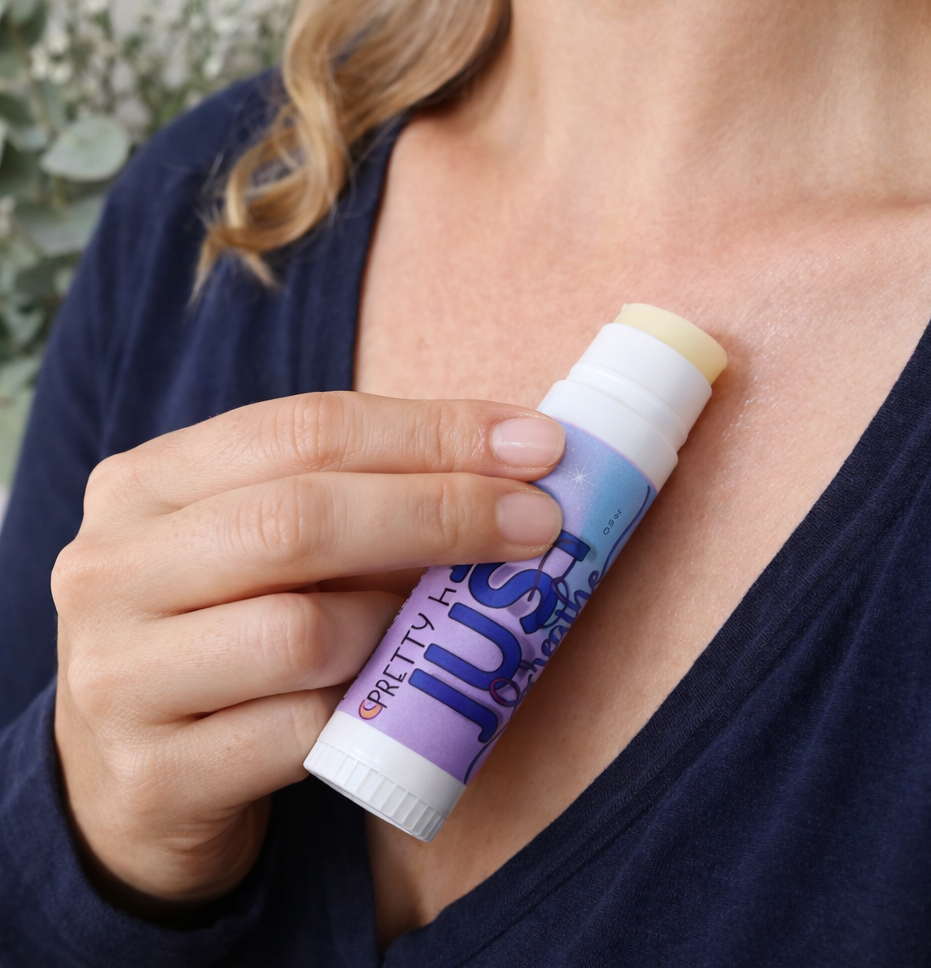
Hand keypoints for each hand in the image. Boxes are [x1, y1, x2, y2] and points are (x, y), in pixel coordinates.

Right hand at [52, 392, 563, 908]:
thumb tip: (509, 476)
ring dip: (400, 625)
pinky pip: (297, 733)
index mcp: (145, 484)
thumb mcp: (264, 552)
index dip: (432, 431)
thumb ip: (355, 504)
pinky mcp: (151, 777)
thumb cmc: (227, 636)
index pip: (305, 429)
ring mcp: (116, 676)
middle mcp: (110, 568)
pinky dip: (362, 712)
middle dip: (442, 511)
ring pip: (302, 631)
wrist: (134, 782)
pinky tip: (382, 702)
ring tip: (439, 624)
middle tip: (539, 522)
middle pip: (300, 518)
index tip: (536, 445)